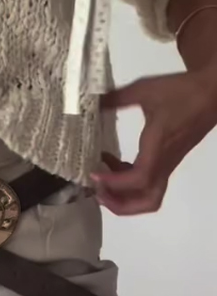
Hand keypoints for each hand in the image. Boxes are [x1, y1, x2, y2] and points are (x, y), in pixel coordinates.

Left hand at [91, 68, 216, 214]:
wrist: (212, 92)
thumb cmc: (181, 92)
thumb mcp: (143, 90)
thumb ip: (116, 97)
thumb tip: (91, 102)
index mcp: (158, 148)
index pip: (139, 179)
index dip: (115, 183)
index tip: (93, 174)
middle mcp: (165, 161)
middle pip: (148, 200)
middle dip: (121, 204)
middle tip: (97, 190)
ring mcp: (169, 161)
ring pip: (150, 193)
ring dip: (124, 195)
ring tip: (100, 179)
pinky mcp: (170, 157)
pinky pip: (150, 179)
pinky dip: (129, 179)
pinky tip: (112, 160)